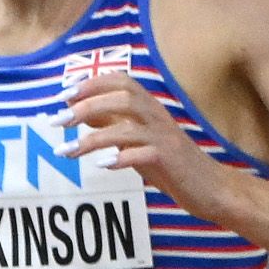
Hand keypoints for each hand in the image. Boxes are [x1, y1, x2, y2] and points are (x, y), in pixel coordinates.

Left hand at [63, 50, 230, 216]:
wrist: (211, 187)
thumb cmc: (170, 162)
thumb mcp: (136, 139)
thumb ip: (112, 124)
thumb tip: (80, 111)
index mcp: (150, 107)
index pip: (122, 81)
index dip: (93, 83)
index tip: (64, 93)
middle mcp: (158, 116)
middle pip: (123, 97)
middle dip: (87, 105)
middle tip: (58, 121)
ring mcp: (165, 138)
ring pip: (128, 127)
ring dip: (93, 139)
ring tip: (66, 152)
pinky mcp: (170, 160)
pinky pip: (145, 153)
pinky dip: (122, 157)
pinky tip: (102, 165)